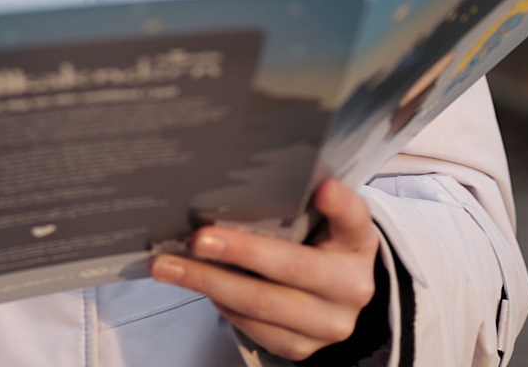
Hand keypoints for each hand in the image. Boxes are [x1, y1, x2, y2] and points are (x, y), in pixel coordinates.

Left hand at [148, 179, 378, 360]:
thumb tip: (241, 181)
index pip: (354, 219)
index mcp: (358, 242)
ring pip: (262, 305)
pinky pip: (254, 328)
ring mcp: (329, 324)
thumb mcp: (322, 220)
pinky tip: (199, 285)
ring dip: (209, 283)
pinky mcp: (302, 347)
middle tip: (197, 240)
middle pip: (291, 268)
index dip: (339, 205)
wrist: (333, 297)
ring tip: (170, 266)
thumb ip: (298, 202)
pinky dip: (222, 304)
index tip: (322, 189)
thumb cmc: (318, 246)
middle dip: (237, 252)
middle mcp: (351, 287)